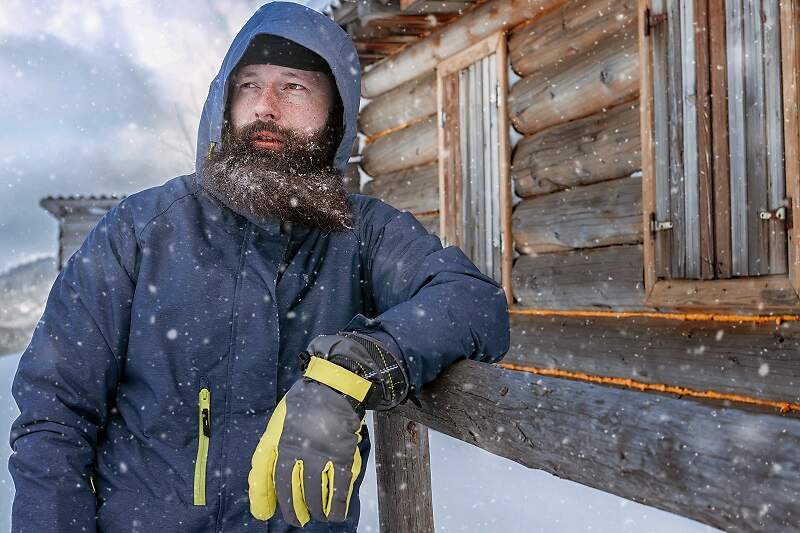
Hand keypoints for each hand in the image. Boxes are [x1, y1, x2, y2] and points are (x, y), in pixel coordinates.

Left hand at [248, 357, 371, 526]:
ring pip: (314, 492)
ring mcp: (320, 454)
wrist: (334, 386)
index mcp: (279, 441)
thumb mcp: (279, 420)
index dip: (263, 498)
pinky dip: (337, 505)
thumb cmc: (305, 402)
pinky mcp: (342, 456)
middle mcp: (297, 451)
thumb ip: (271, 445)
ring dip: (315, 509)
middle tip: (298, 520)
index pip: (265, 476)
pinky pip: (338, 487)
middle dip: (294, 509)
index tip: (264, 514)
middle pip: (291, 489)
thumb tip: (265, 472)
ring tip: (317, 516)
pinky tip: (336, 514)